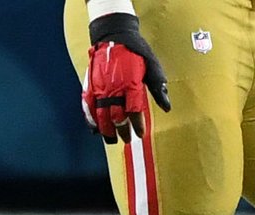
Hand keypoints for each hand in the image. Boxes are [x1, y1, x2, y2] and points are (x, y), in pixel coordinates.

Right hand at [83, 12, 171, 143]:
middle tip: (127, 139)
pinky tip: (94, 128)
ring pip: (101, 114)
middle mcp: (114, 87)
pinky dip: (90, 118)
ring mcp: (100, 86)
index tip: (140, 133)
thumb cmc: (136, 51)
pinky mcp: (90, 84)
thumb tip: (166, 107)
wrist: (113, 34)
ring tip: (111, 140)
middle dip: (122, 130)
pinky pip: (88, 105)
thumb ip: (158, 87)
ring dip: (106, 129)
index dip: (137, 125)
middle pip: (117, 116)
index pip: (134, 111)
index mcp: (130, 83)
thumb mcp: (152, 66)